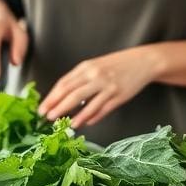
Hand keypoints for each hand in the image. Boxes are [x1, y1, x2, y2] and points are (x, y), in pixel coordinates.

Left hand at [39, 47, 156, 127]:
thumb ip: (80, 78)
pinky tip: (84, 123)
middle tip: (46, 117)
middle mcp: (95, 76)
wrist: (143, 61)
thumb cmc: (115, 64)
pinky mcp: (119, 96)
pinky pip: (103, 109)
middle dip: (57, 106)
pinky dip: (92, 117)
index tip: (42, 107)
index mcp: (86, 67)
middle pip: (72, 94)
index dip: (51, 97)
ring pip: (87, 103)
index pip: (64, 83)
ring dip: (74, 115)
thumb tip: (63, 96)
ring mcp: (108, 86)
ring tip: (65, 124)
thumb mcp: (95, 65)